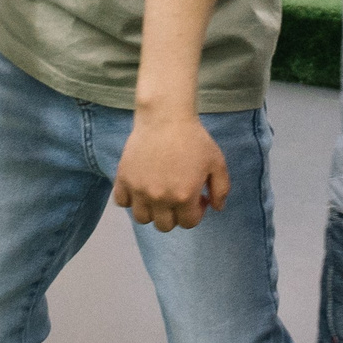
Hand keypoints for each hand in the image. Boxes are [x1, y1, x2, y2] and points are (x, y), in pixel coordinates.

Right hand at [113, 114, 230, 230]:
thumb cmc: (194, 138)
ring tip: (158, 195)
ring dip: (152, 211)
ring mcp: (139, 189)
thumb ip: (221, 189)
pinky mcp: (124, 178)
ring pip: (142, 218)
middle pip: (164, 226)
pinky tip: (141, 187)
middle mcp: (160, 197)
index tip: (196, 197)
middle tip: (178, 196)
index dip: (195, 213)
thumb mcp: (217, 162)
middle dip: (174, 215)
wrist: (166, 116)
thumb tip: (216, 209)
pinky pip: (121, 202)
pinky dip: (130, 199)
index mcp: (184, 196)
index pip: (188, 224)